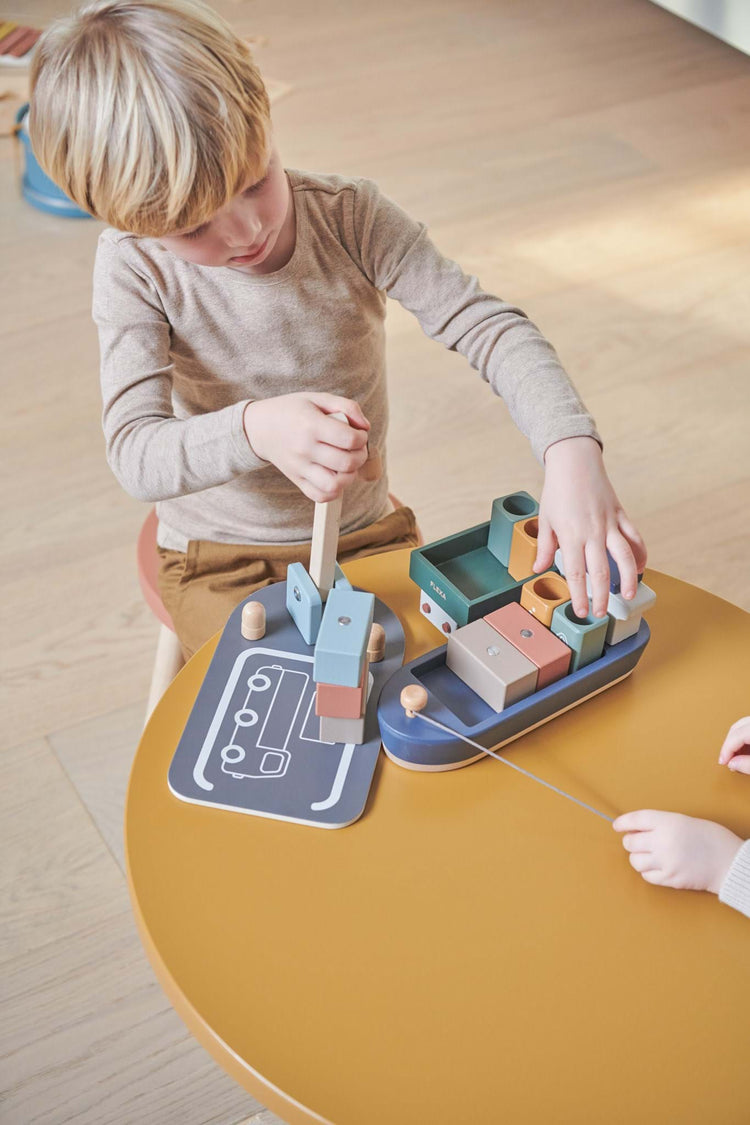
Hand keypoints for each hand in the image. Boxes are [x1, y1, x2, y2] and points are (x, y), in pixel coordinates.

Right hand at [243, 393, 369, 502]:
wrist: (260, 428)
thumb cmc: (292, 411)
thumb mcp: (317, 398)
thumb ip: (346, 407)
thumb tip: (366, 427)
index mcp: (311, 425)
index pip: (349, 439)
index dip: (362, 438)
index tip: (358, 434)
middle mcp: (304, 448)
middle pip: (346, 463)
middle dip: (360, 456)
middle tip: (356, 449)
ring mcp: (299, 468)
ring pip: (335, 485)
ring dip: (349, 476)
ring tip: (346, 464)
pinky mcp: (296, 480)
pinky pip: (320, 496)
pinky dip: (333, 491)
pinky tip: (335, 476)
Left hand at [534, 437, 646, 618]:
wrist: (575, 461)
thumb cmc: (557, 490)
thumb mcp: (545, 519)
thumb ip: (543, 547)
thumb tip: (537, 569)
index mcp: (571, 535)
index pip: (576, 573)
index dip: (579, 595)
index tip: (581, 611)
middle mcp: (592, 532)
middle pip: (601, 571)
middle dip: (601, 596)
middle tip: (600, 613)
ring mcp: (609, 524)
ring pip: (624, 557)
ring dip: (627, 579)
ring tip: (627, 596)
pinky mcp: (621, 515)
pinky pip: (635, 538)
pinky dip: (640, 554)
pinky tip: (639, 568)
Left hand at [613, 810, 741, 893]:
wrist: (730, 862)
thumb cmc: (710, 838)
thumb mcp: (685, 821)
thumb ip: (661, 825)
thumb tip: (637, 829)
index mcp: (668, 822)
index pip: (636, 820)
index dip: (623, 822)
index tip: (617, 825)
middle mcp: (663, 841)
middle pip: (630, 842)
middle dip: (631, 841)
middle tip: (637, 842)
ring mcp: (666, 862)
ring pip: (635, 861)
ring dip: (638, 858)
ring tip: (650, 856)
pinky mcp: (670, 879)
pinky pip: (647, 876)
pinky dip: (648, 872)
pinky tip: (658, 867)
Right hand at [718, 716, 749, 773]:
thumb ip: (747, 765)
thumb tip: (732, 764)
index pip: (735, 736)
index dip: (725, 750)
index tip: (723, 762)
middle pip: (736, 728)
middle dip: (728, 744)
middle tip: (726, 760)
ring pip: (742, 726)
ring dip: (736, 740)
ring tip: (735, 757)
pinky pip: (749, 727)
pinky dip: (744, 737)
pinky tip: (745, 750)